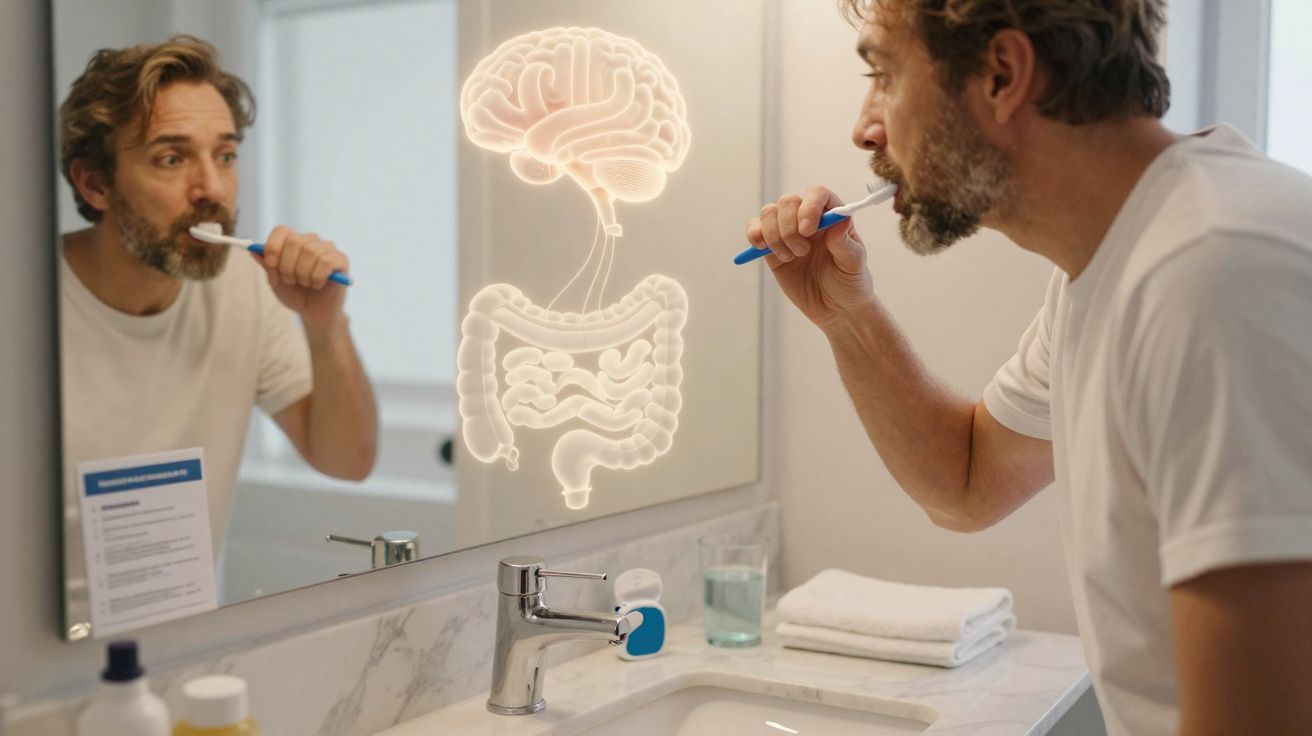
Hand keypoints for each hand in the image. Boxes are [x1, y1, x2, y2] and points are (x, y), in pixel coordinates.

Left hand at [258, 226, 349, 330]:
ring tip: (305, 283)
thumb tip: (253, 250)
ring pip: (311, 251)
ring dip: (303, 273)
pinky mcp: (341, 260)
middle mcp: (311, 242)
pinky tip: (318, 284)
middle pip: (295, 240)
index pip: (282, 231)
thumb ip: (267, 266)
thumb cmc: (296, 296)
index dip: (273, 246)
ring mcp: (328, 249)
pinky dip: (317, 277)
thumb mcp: (276, 282)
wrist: (314, 313)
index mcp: (294, 243)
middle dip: (288, 265)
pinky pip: (326, 262)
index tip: (271, 264)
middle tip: (290, 280)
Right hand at [745, 185, 874, 329]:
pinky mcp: (772, 247)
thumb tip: (837, 220)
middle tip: (802, 252)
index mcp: (832, 216)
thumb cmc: (850, 282)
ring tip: (790, 258)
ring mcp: (788, 231)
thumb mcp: (854, 264)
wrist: (835, 308)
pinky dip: (754, 235)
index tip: (808, 230)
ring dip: (774, 236)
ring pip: (769, 213)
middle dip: (789, 227)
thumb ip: (845, 243)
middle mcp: (808, 218)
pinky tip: (762, 249)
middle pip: (788, 201)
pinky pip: (755, 229)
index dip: (809, 206)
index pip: (817, 194)